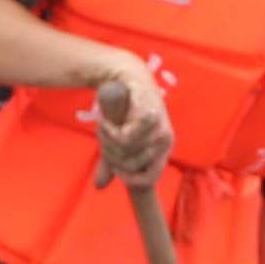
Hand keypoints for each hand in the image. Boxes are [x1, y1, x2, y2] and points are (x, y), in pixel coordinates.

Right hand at [87, 55, 174, 182]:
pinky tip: (106, 122)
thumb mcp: (116, 141)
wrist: (123, 77)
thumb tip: (100, 186)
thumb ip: (111, 163)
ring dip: (109, 143)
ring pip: (127, 153)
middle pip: (132, 166)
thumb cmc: (123, 111)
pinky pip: (125, 138)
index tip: (115, 170)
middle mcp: (164, 141)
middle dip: (112, 157)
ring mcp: (159, 128)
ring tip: (105, 128)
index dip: (129, 179)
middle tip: (104, 140)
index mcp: (162, 150)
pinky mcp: (148, 115)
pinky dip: (110, 132)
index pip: (148, 180)